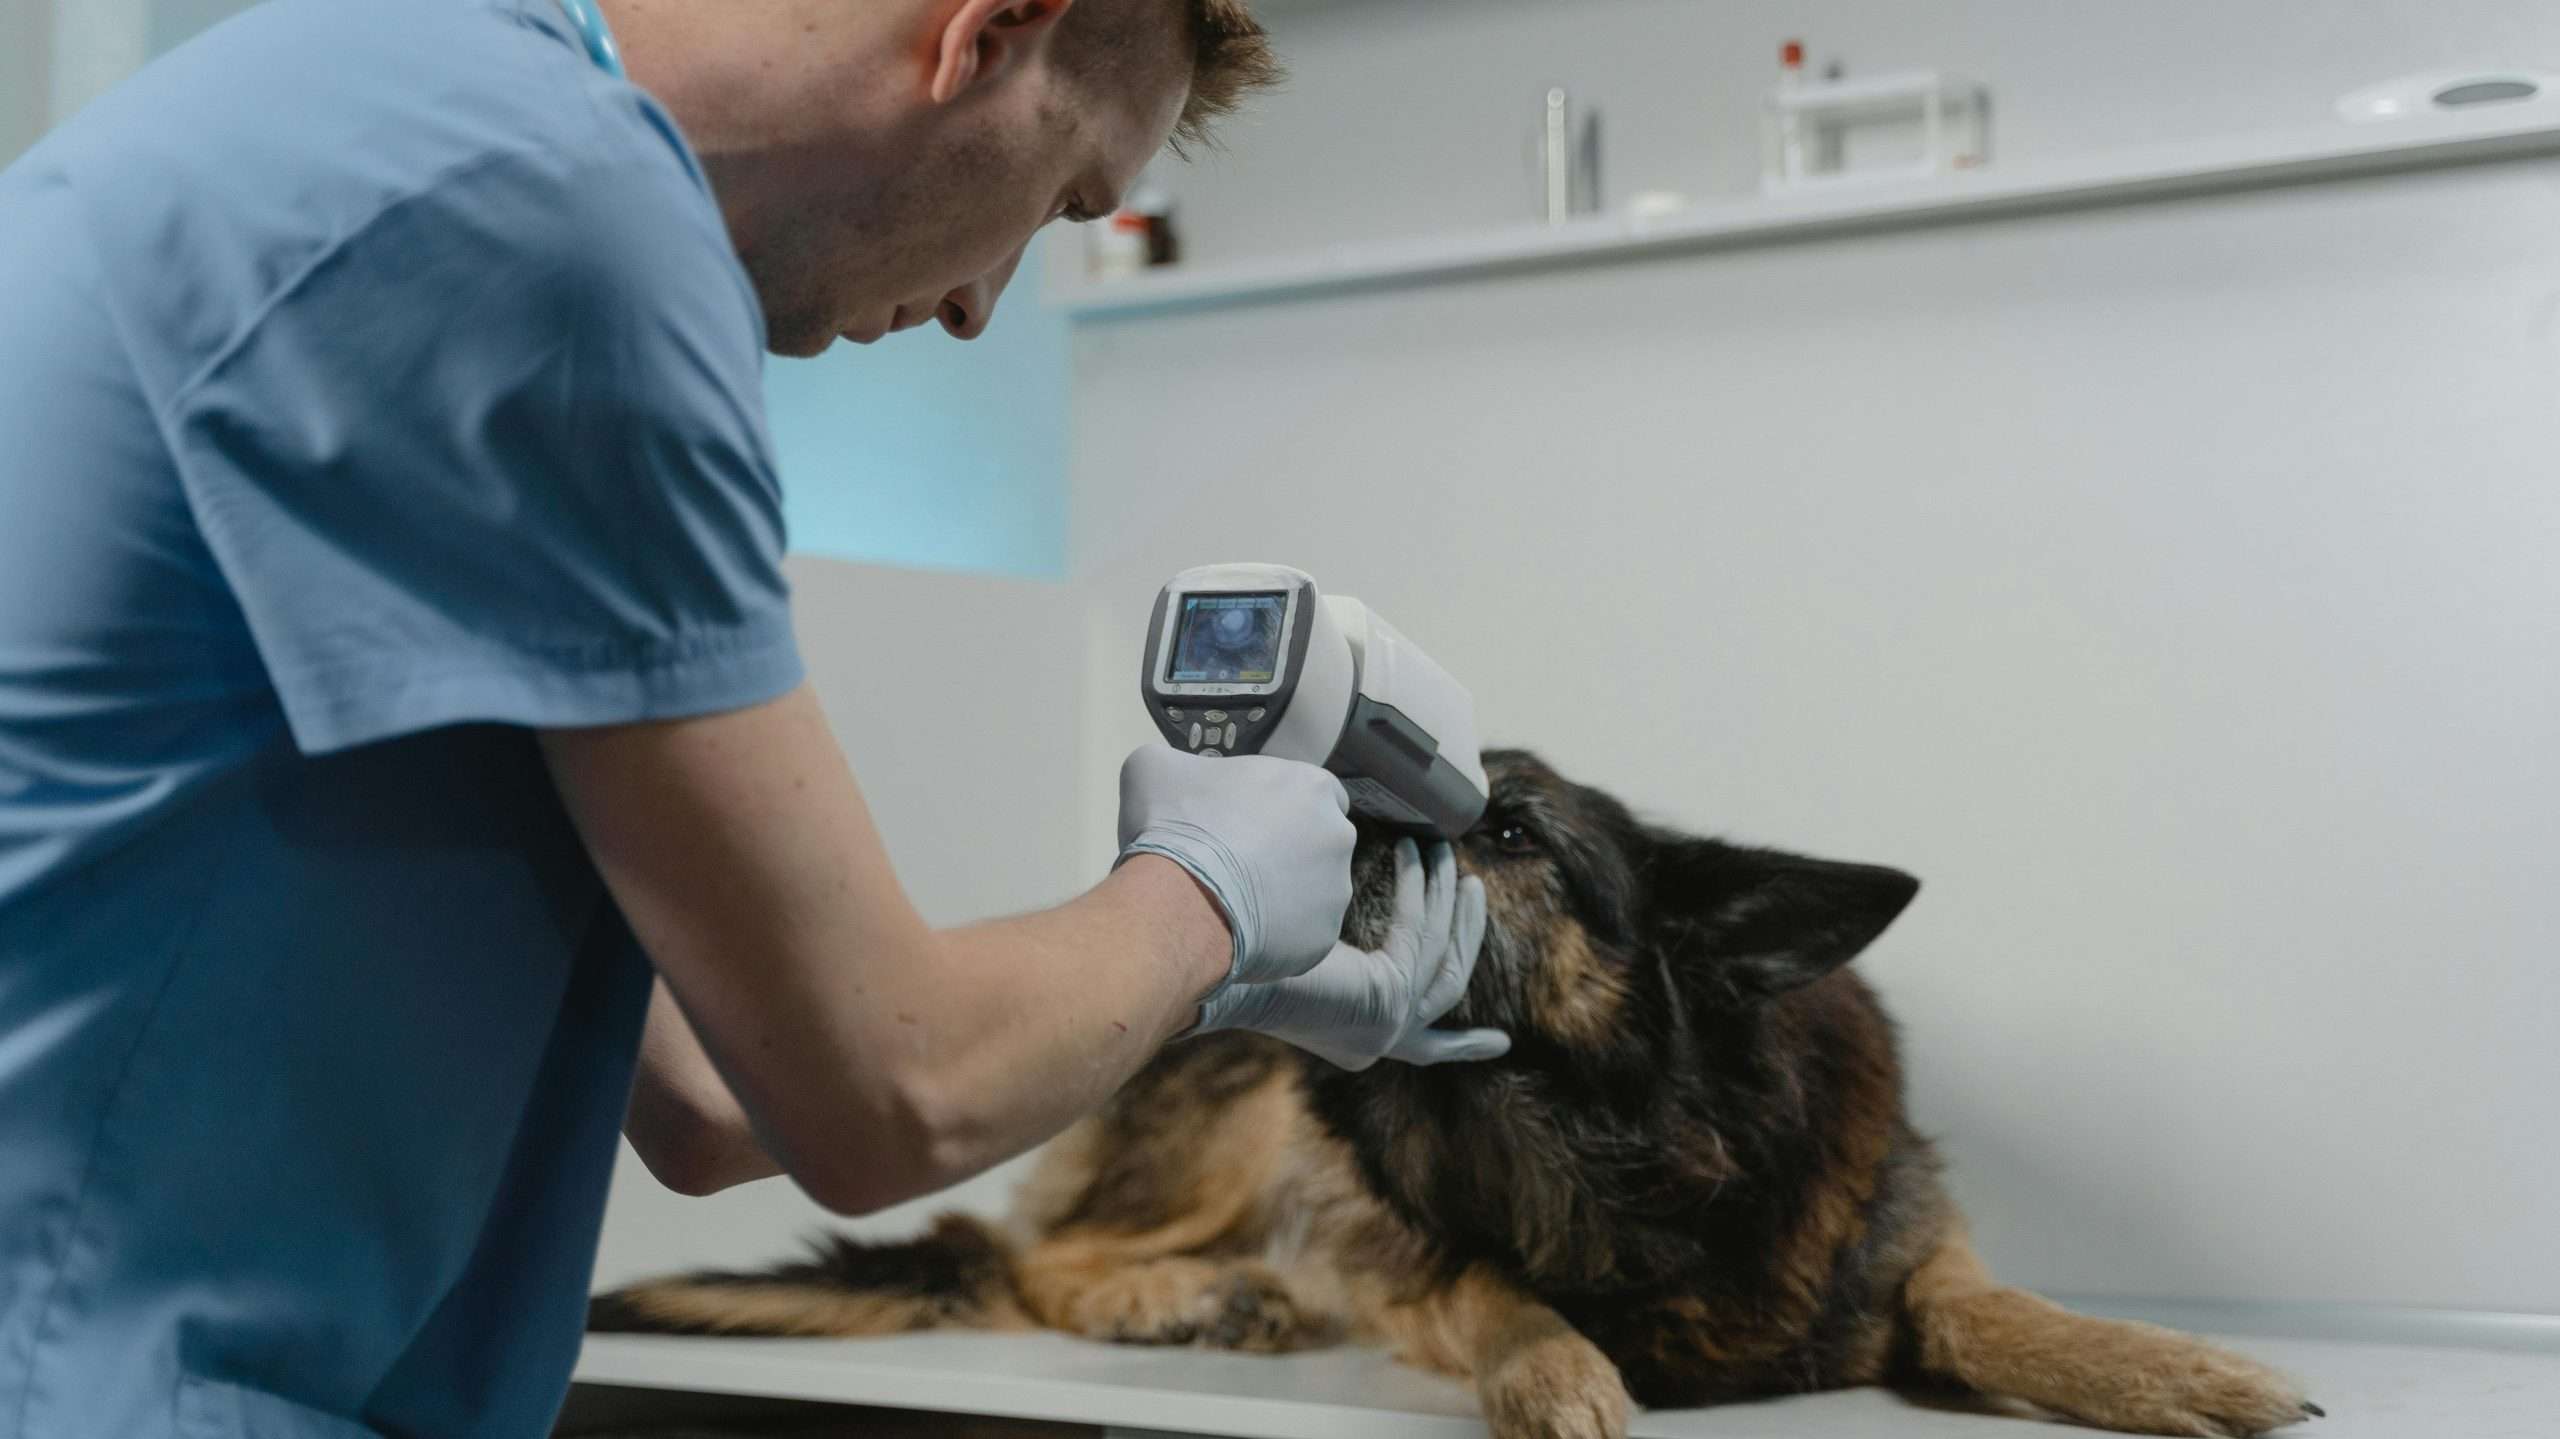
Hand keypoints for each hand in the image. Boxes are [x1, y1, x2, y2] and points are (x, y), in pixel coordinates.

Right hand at [1116, 745, 1355, 989]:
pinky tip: (1242, 930)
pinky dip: (1278, 933)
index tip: (1249, 821)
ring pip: (1314, 891)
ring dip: (1284, 893)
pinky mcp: (1324, 936)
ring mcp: (1336, 890)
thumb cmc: (1174, 823)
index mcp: (1310, 786)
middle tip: (1241, 863)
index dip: (1281, 806)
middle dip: (1288, 851)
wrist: (1178, 900)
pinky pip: (1302, 932)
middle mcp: (1337, 835)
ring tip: (1237, 902)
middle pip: (1318, 841)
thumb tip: (1175, 777)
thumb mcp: (1153, 768)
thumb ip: (1180, 765)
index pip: (1313, 792)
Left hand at [1195, 839, 1510, 1070]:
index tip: (1499, 1043)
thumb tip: (1332, 898)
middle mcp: (1375, 1041)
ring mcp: (1385, 1025)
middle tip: (1474, 886)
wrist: (1213, 968)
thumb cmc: (1238, 953)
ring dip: (1448, 900)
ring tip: (1444, 849)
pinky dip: (1420, 890)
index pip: (1426, 1050)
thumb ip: (1336, 951)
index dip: (1464, 1047)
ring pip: (1441, 956)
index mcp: (1355, 1039)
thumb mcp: (1304, 954)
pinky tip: (1413, 851)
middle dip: (1467, 935)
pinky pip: (1420, 935)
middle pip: (1447, 986)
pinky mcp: (1388, 998)